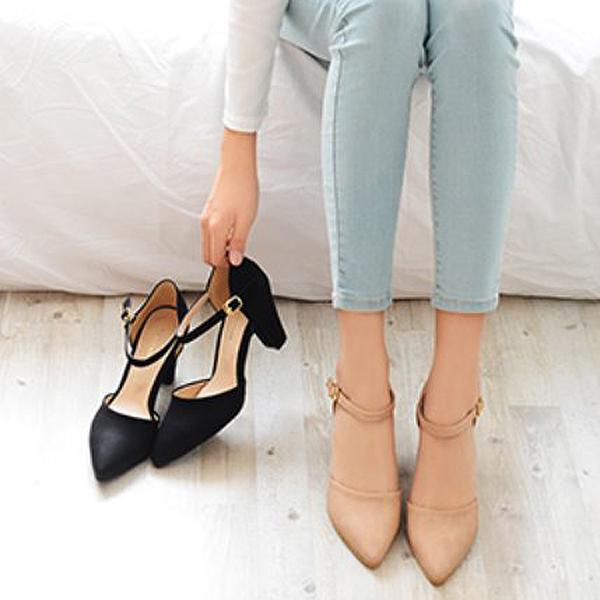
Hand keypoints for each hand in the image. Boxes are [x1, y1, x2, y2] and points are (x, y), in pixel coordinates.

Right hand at [201, 127, 258, 266]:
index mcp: (215, 228)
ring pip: (207, 244)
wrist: (237, 168)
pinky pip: (208, 234)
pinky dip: (218, 238)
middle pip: (208, 254)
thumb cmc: (243, 189)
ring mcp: (205, 218)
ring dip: (219, 249)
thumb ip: (239, 243)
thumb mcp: (246, 221)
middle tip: (237, 254)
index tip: (238, 260)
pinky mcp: (207, 212)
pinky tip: (231, 232)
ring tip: (236, 241)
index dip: (227, 264)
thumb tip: (235, 260)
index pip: (215, 258)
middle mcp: (206, 224)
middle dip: (221, 259)